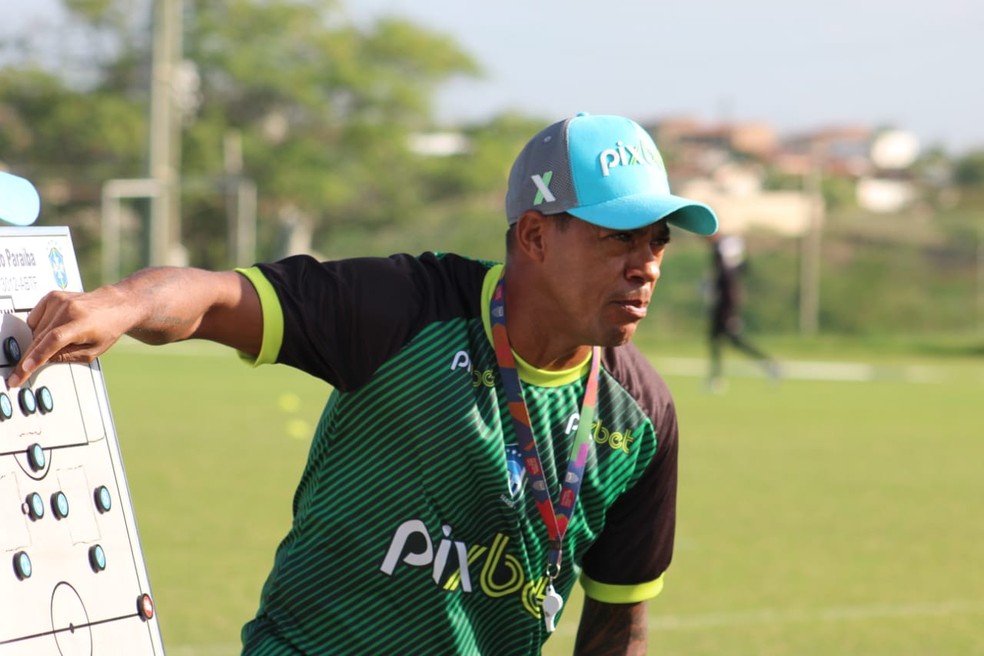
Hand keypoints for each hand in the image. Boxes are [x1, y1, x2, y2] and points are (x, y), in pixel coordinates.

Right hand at [7, 286, 138, 387]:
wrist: (115, 304)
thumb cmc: (108, 327)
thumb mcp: (93, 351)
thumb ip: (67, 356)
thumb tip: (44, 360)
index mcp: (81, 323)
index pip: (54, 340)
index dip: (38, 356)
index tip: (25, 368)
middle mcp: (68, 309)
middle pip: (40, 336)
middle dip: (30, 356)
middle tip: (22, 372)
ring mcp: (59, 301)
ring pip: (35, 329)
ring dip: (40, 339)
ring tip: (62, 338)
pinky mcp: (53, 296)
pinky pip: (35, 317)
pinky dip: (39, 327)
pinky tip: (54, 327)